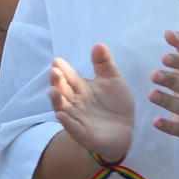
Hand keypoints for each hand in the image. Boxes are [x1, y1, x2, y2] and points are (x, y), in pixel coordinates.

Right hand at [49, 44, 134, 162]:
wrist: (125, 130)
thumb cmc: (115, 104)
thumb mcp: (113, 80)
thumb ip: (105, 64)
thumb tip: (98, 44)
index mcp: (81, 88)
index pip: (69, 77)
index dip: (63, 69)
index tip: (57, 61)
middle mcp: (76, 102)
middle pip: (63, 91)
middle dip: (57, 82)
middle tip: (54, 72)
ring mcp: (78, 118)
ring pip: (64, 108)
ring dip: (57, 100)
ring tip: (53, 91)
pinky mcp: (84, 134)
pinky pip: (73, 128)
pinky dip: (67, 122)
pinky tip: (61, 115)